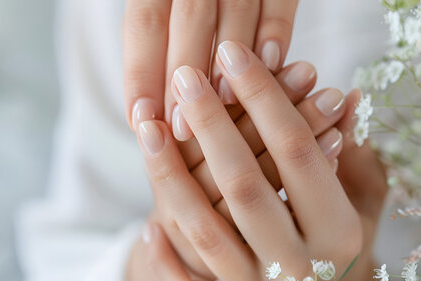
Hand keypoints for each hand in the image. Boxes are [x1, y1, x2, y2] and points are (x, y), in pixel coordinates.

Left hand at [123, 0, 297, 138]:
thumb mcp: (159, 7)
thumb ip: (153, 42)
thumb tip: (144, 109)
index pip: (144, 23)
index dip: (141, 72)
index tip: (140, 118)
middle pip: (189, 20)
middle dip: (184, 77)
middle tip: (182, 127)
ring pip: (236, 10)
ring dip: (230, 61)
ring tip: (225, 104)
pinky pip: (279, 0)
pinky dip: (275, 32)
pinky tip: (271, 66)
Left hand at [129, 41, 390, 280]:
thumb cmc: (346, 232)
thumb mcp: (362, 190)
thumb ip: (348, 146)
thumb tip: (343, 93)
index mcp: (340, 232)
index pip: (297, 153)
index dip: (266, 100)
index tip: (234, 56)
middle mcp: (301, 270)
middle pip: (245, 189)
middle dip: (212, 126)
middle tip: (186, 77)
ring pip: (206, 234)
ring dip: (171, 177)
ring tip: (147, 127)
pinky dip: (165, 263)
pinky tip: (146, 227)